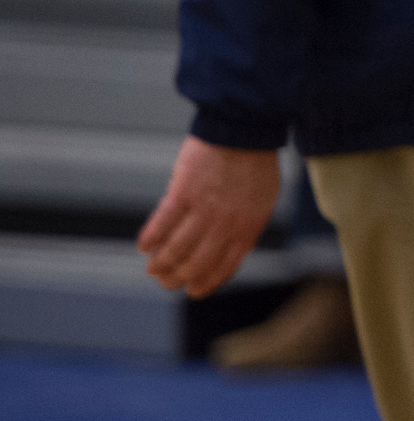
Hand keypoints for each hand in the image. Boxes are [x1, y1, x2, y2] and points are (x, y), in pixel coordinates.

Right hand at [136, 138, 282, 298]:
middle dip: (178, 278)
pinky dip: (150, 239)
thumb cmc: (255, 163)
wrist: (244, 129)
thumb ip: (247, 226)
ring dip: (160, 264)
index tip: (193, 291)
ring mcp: (203, 209)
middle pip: (196, 263)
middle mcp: (226, 223)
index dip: (207, 282)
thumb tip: (231, 252)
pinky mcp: (183, 192)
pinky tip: (144, 246)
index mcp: (249, 226)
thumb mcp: (263, 200)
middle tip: (166, 281)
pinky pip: (161, 224)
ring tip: (152, 268)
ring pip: (176, 249)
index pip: (225, 266)